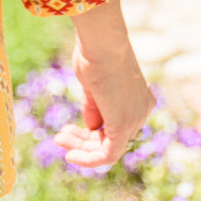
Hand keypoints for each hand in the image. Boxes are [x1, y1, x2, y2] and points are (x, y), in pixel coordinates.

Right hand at [53, 36, 156, 169]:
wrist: (102, 42)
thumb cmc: (95, 53)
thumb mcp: (93, 84)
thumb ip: (94, 107)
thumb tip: (91, 128)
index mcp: (138, 98)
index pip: (116, 124)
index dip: (92, 131)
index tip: (70, 128)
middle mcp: (141, 111)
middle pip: (112, 138)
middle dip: (83, 140)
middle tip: (60, 137)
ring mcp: (135, 120)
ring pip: (109, 148)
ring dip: (81, 148)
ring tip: (58, 140)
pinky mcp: (123, 127)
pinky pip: (108, 154)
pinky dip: (88, 158)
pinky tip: (70, 155)